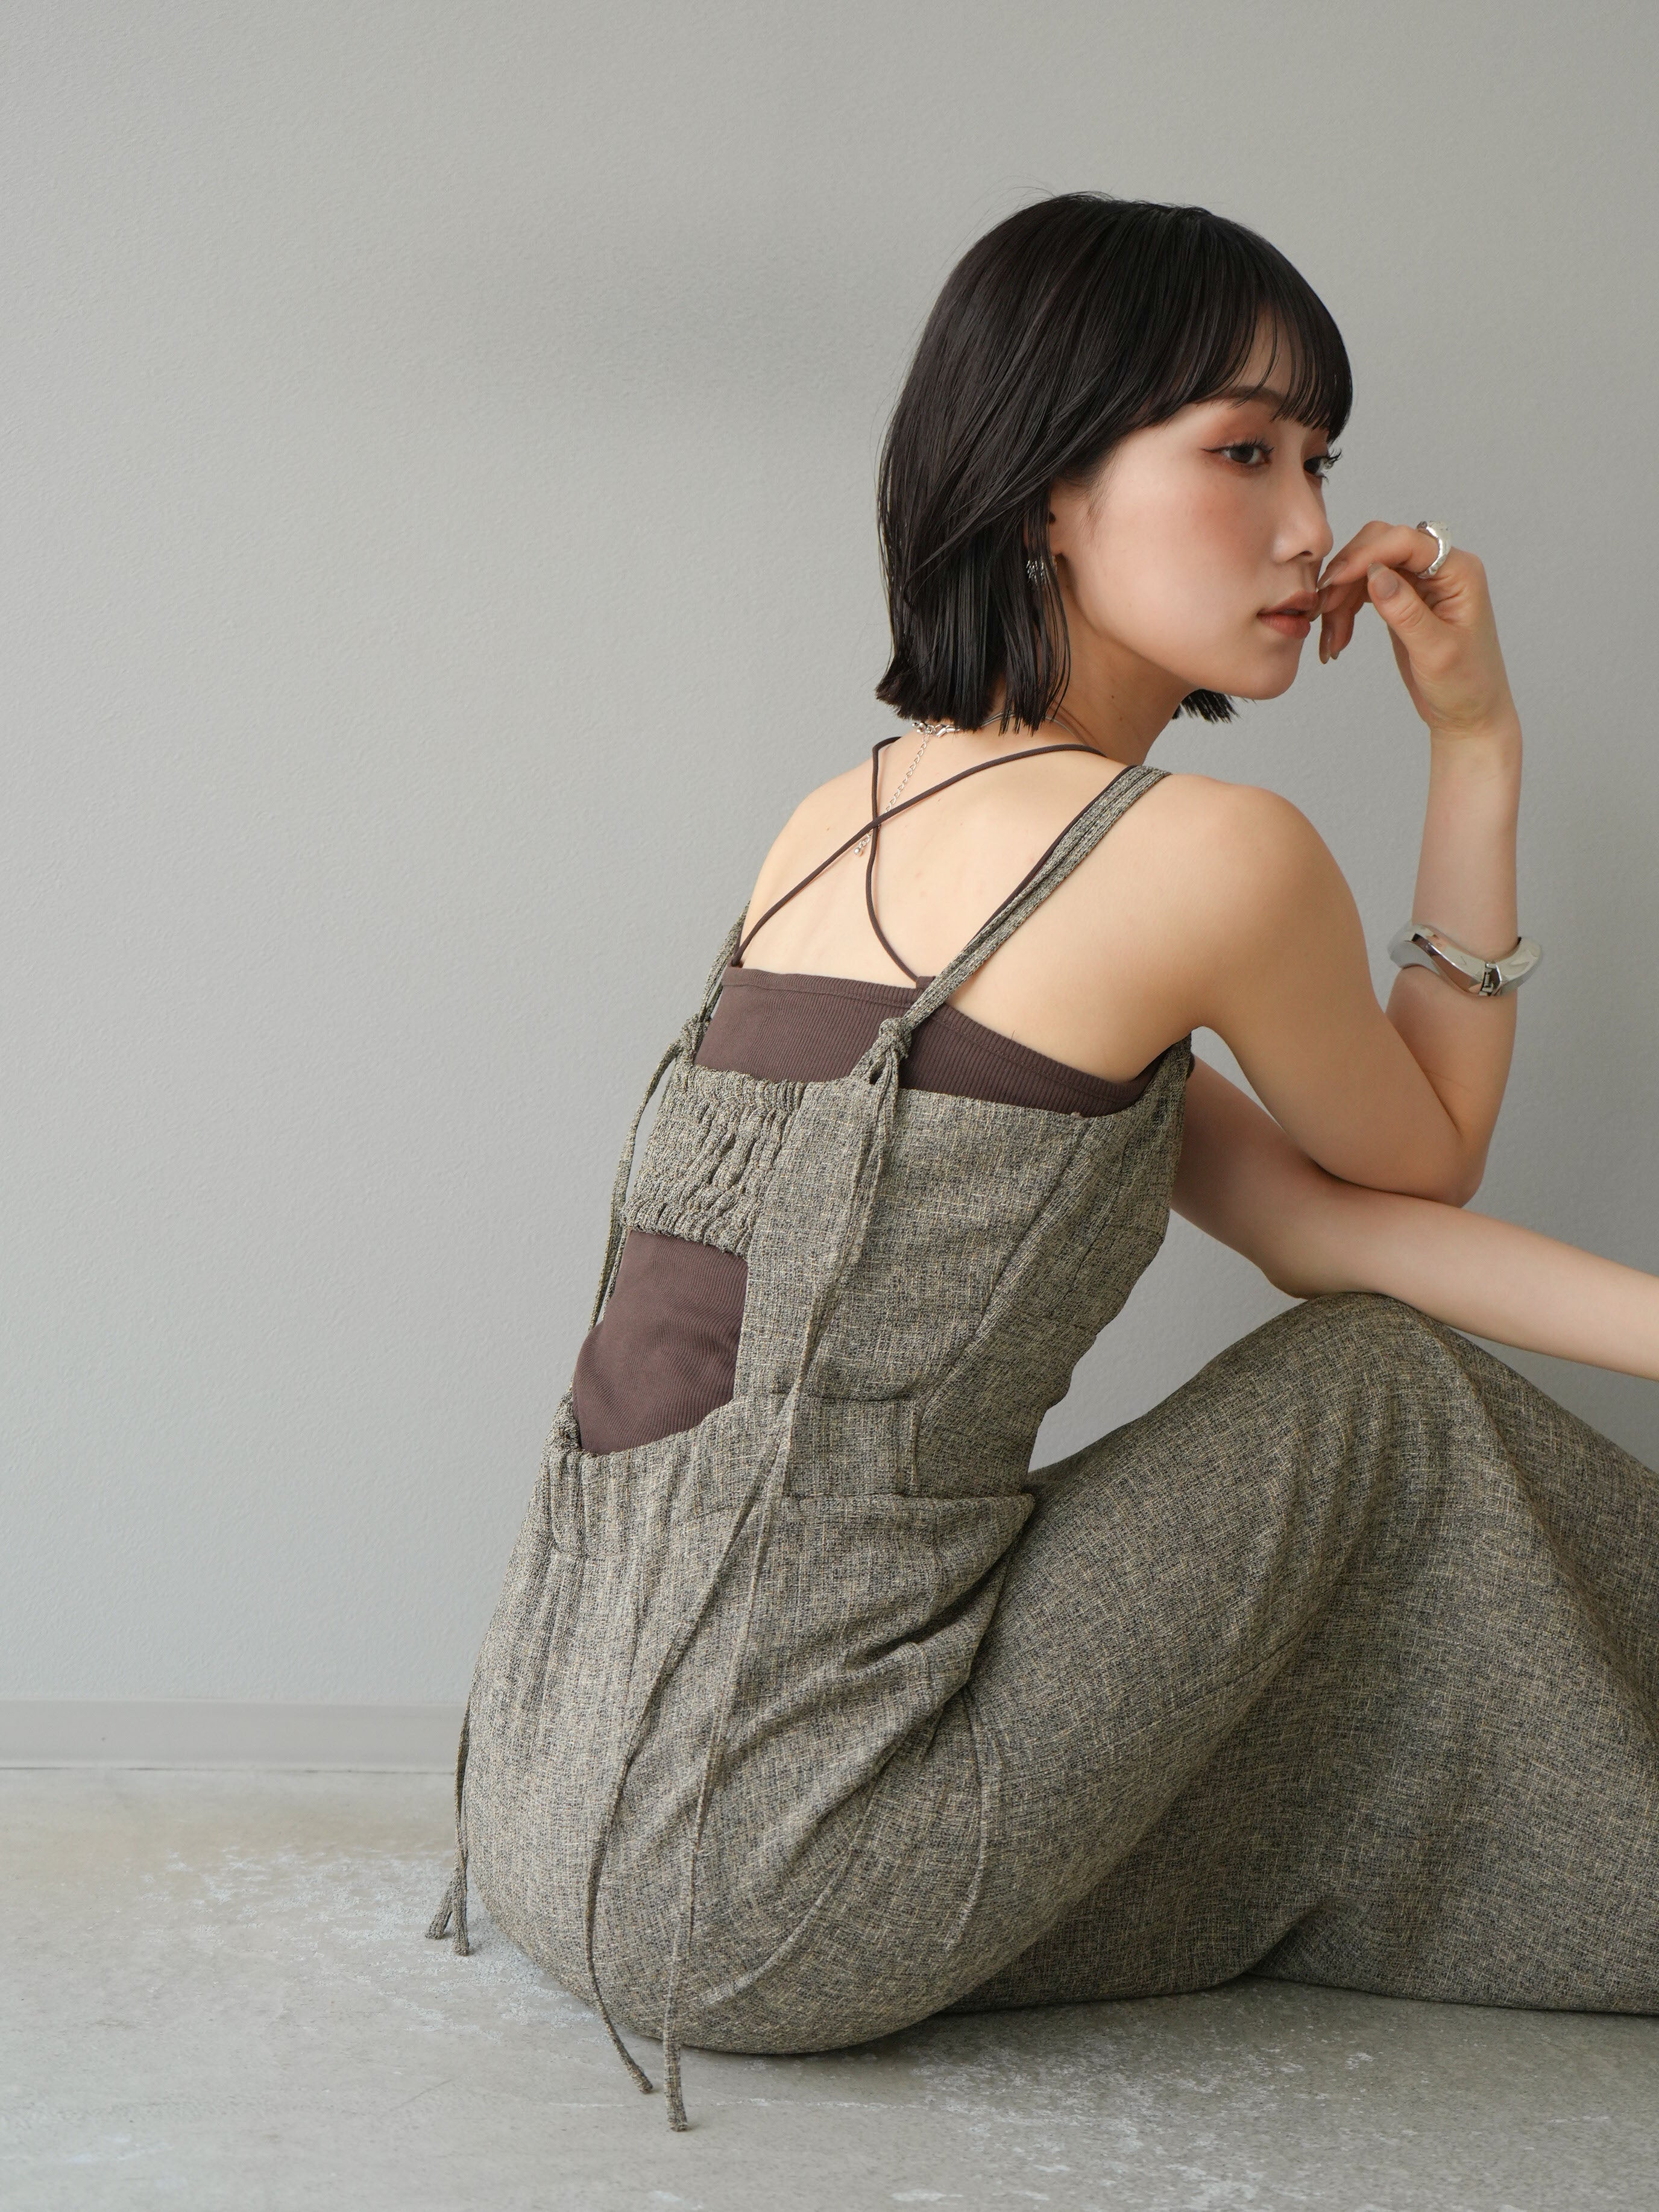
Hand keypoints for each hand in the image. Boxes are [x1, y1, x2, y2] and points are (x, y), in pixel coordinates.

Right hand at [1317, 522, 1515, 736]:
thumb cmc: (1465, 686)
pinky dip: (1345, 609)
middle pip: (1381, 546)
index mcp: (1459, 572)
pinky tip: (1337, 638)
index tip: (1332, 582)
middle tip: (1322, 609)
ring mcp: (1420, 582)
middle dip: (1348, 574)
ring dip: (1341, 599)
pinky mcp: (1403, 599)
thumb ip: (1405, 611)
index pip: (1406, 542)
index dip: (1366, 555)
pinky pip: (1365, 589)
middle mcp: (1440, 568)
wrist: (1468, 715)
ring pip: (1367, 569)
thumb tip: (1374, 574)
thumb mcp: (1436, 651)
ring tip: (1332, 640)